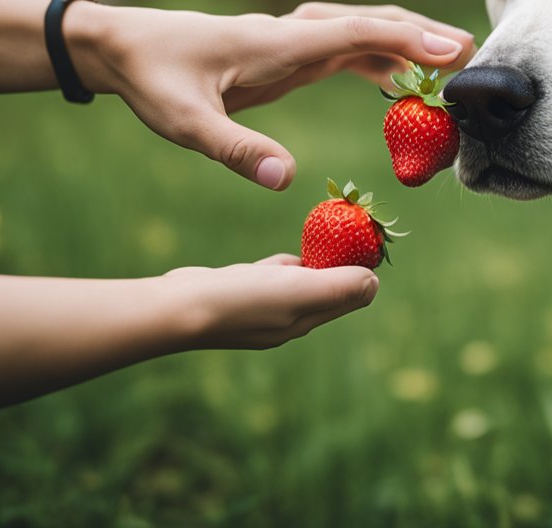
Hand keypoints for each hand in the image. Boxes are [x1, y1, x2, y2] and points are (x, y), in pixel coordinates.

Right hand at [0, 256, 377, 414]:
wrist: (177, 309)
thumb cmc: (241, 298)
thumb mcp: (298, 290)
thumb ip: (339, 287)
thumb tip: (374, 282)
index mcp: (305, 321)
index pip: (349, 296)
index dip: (361, 269)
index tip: (364, 239)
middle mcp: (286, 321)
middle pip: (327, 289)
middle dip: (338, 263)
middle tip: (346, 229)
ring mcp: (260, 311)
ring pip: (298, 283)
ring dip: (308, 264)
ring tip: (320, 240)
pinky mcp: (237, 298)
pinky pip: (269, 280)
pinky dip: (277, 268)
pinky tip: (277, 262)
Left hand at [70, 1, 474, 188]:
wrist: (123, 46)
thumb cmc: (154, 80)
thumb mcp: (186, 122)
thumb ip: (235, 149)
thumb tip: (284, 181)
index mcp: (280, 44)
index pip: (359, 34)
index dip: (410, 42)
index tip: (455, 53)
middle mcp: (296, 34)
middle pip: (375, 24)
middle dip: (426, 36)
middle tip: (475, 55)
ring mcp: (296, 40)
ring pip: (367, 32)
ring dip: (410, 44)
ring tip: (453, 66)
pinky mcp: (291, 52)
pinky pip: (350, 50)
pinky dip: (383, 59)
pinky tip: (399, 81)